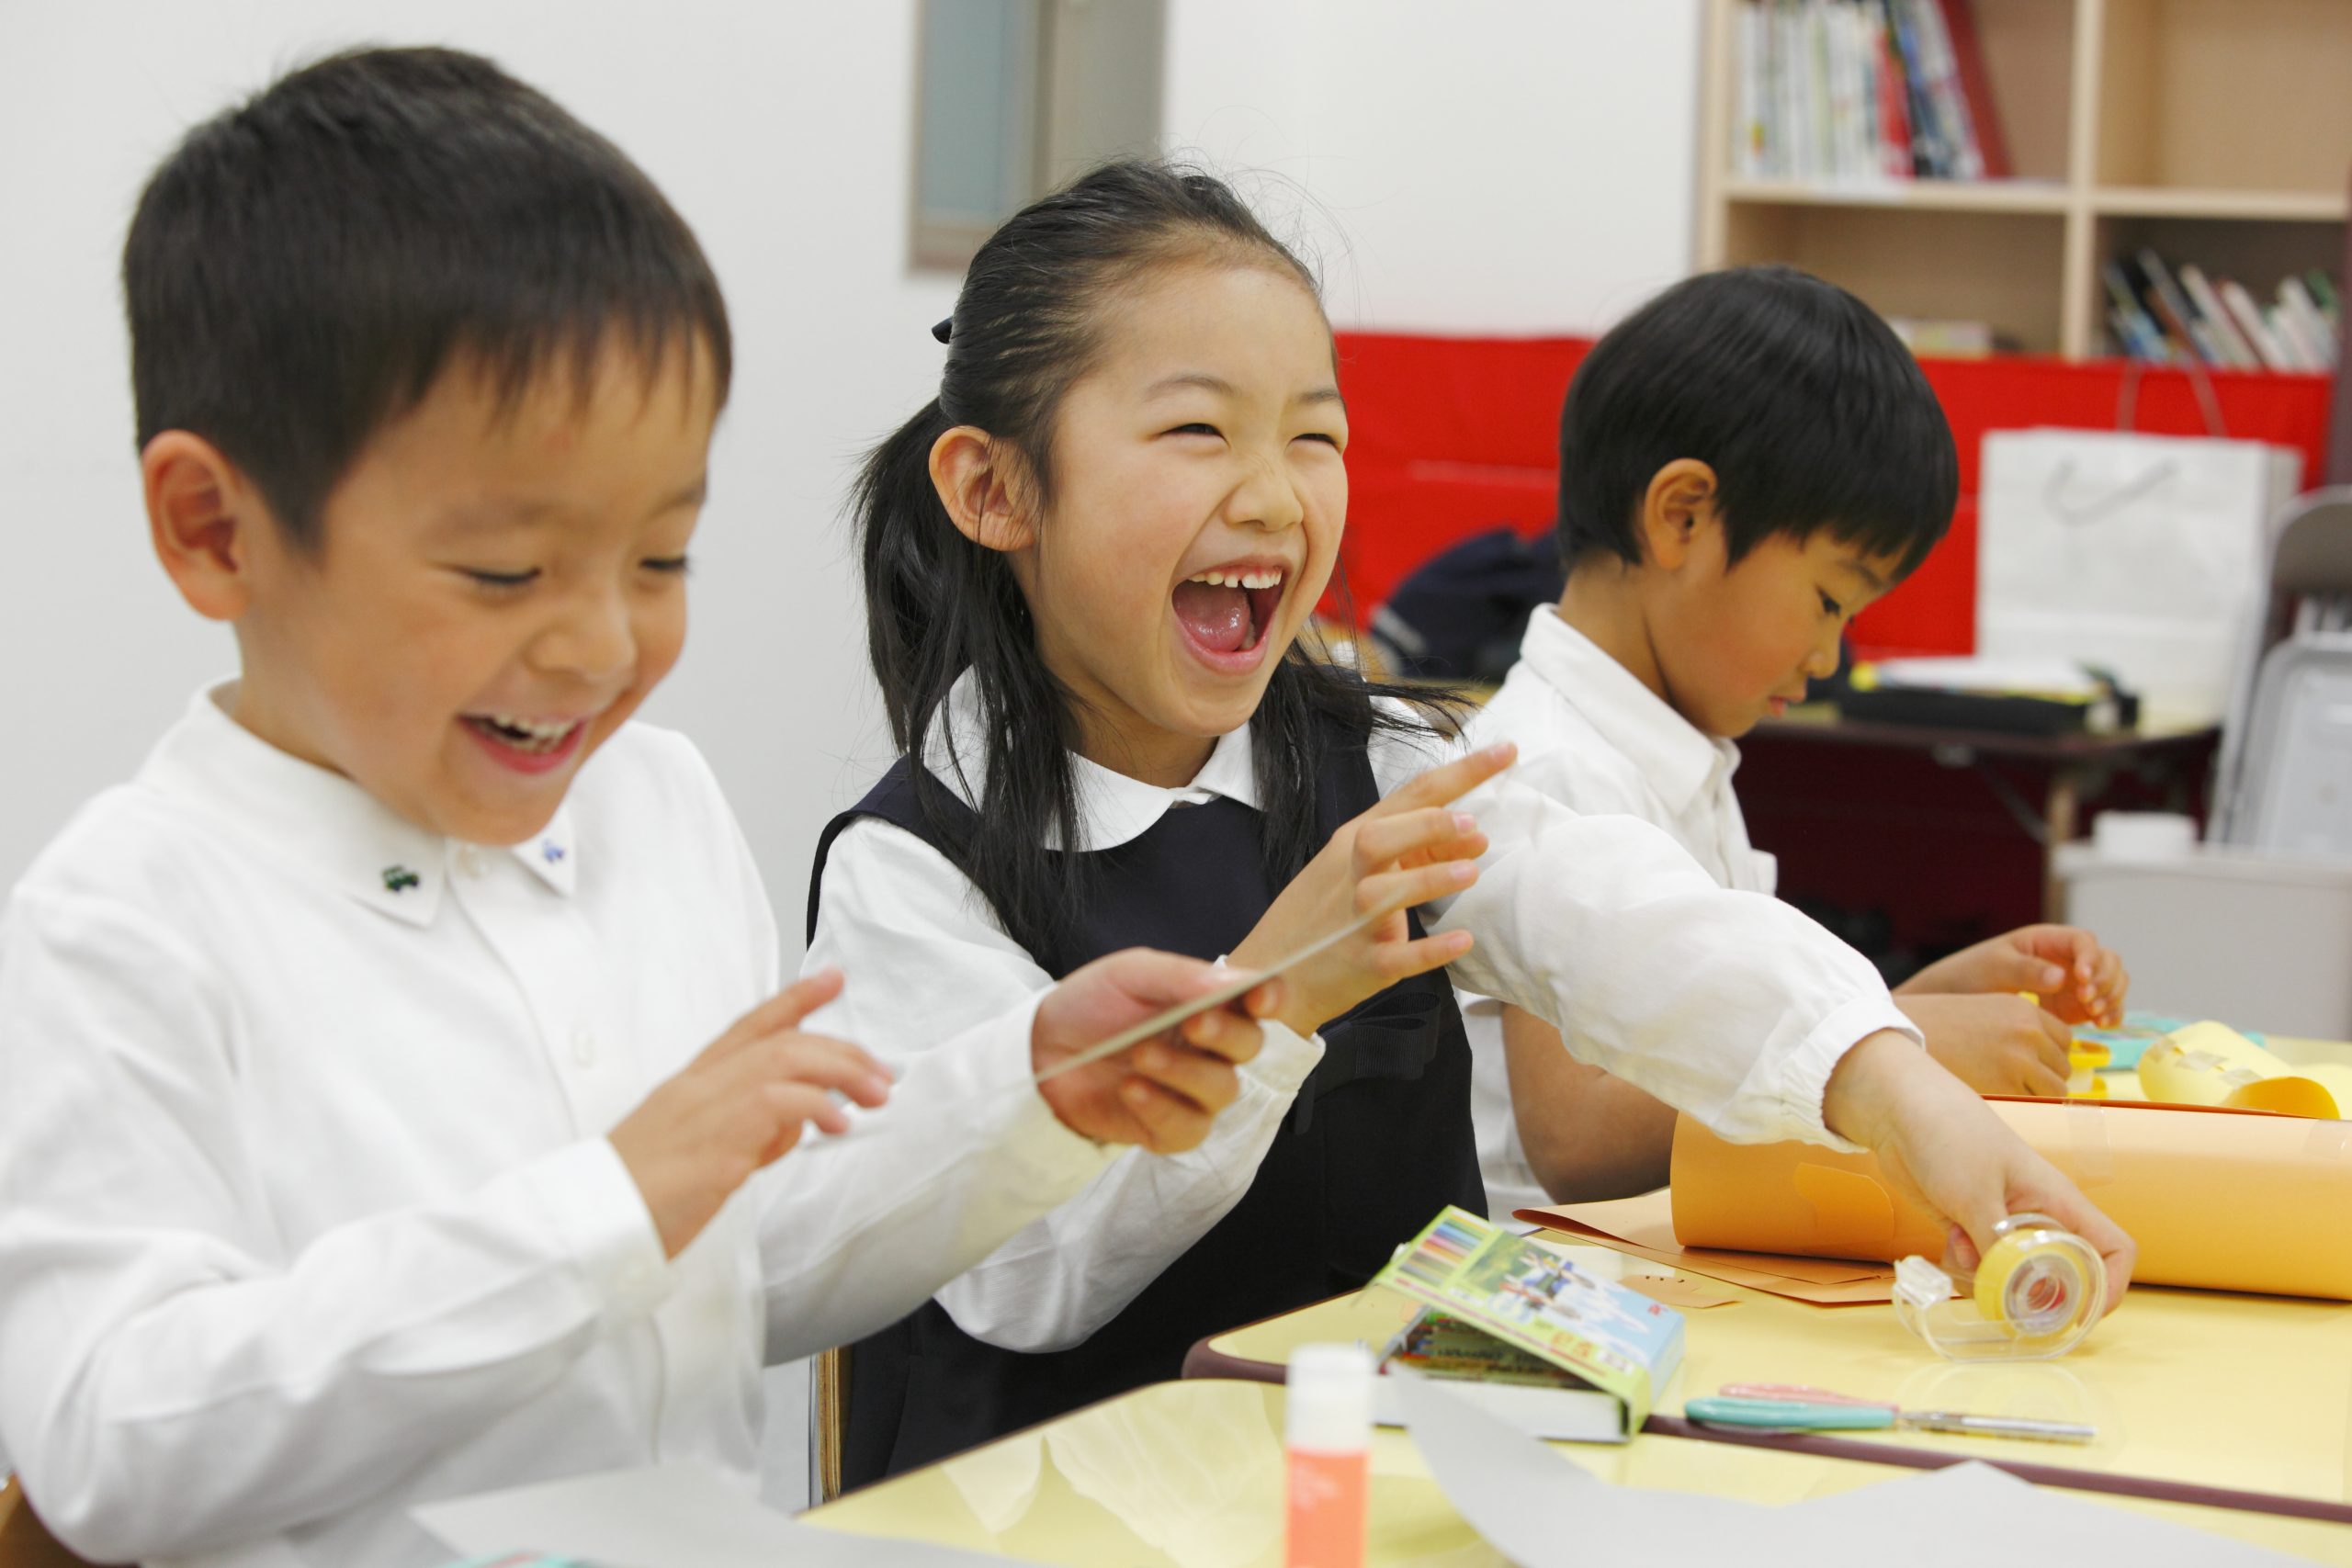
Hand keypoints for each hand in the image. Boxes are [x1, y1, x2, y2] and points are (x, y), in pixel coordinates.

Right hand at [610, 970, 892, 1257]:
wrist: (589, 1225)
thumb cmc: (636, 1198)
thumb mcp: (693, 1154)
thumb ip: (743, 1133)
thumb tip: (793, 1127)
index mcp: (688, 1085)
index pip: (747, 1027)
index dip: (793, 1000)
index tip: (830, 979)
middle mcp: (698, 1087)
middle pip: (780, 1042)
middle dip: (840, 1049)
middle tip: (881, 1071)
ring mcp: (706, 1110)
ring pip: (785, 1061)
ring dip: (840, 1072)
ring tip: (875, 1093)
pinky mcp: (716, 1145)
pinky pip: (778, 1105)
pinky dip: (816, 1107)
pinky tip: (838, 1123)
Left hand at [1032, 948, 1277, 1153]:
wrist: (1039, 1048)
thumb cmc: (1090, 1005)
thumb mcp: (1130, 975)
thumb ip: (1182, 977)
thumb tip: (1237, 982)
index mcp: (1209, 1004)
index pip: (1259, 1001)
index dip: (1272, 998)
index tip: (1259, 996)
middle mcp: (1209, 1049)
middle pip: (1249, 1047)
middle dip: (1225, 1034)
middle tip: (1193, 1023)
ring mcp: (1191, 1092)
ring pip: (1223, 1090)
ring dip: (1185, 1071)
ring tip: (1141, 1055)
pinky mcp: (1166, 1129)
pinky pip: (1187, 1129)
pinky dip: (1162, 1108)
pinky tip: (1131, 1089)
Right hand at [1228, 741, 1516, 1035]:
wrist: (1274, 972)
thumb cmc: (1328, 913)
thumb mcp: (1367, 868)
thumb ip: (1421, 849)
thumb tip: (1477, 836)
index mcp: (1356, 842)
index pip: (1411, 797)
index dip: (1460, 772)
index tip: (1506, 752)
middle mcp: (1350, 875)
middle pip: (1379, 838)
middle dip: (1426, 826)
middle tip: (1473, 828)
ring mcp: (1352, 921)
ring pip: (1382, 893)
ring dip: (1428, 879)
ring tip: (1471, 874)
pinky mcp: (1362, 965)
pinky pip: (1396, 957)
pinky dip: (1430, 950)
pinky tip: (1463, 940)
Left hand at [1823, 1033, 2134, 1312]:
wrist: (1898, 1110)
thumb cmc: (1947, 1135)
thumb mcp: (1975, 1195)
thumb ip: (1998, 1247)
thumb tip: (2015, 1292)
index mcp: (2058, 1199)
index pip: (2114, 1247)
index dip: (2110, 1285)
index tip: (2084, 1314)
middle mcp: (2038, 1215)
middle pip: (2064, 1272)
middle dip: (2037, 1293)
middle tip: (2005, 1298)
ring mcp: (2003, 1222)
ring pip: (2015, 1274)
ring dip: (1991, 1278)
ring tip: (1962, 1250)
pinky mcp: (1970, 1226)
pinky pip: (1980, 1266)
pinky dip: (1965, 1266)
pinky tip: (1947, 1241)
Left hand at [1897, 924, 2127, 1027]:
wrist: (1959, 999)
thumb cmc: (1973, 974)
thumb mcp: (1995, 968)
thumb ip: (2026, 971)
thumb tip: (2062, 975)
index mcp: (2047, 940)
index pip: (2083, 941)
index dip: (2090, 958)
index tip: (2081, 979)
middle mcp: (2066, 958)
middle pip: (2106, 960)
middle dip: (2105, 980)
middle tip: (2087, 1002)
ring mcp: (2073, 982)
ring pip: (2111, 982)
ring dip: (2112, 997)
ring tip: (2094, 1016)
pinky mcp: (2074, 1005)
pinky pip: (2104, 1005)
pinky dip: (2111, 1013)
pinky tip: (2103, 1025)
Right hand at [1899, 993, 2072, 1096]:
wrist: (1898, 1039)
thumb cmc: (1938, 1030)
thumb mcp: (1986, 1013)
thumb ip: (2019, 1029)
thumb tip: (2050, 1062)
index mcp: (2024, 1010)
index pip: (2064, 1040)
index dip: (2047, 1055)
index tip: (2025, 1064)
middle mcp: (2028, 1032)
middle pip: (2062, 1067)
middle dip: (2043, 1078)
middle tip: (2009, 1082)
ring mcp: (2020, 1060)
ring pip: (2055, 1090)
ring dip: (2036, 1095)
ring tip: (2003, 1093)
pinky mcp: (2007, 1086)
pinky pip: (2035, 1106)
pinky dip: (2022, 1107)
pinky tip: (1996, 1099)